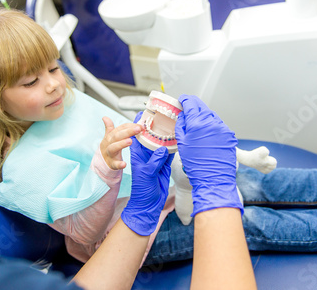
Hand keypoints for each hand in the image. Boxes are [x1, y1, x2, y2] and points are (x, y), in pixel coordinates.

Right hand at [100, 116, 141, 169]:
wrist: (102, 163)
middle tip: (138, 129)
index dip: (129, 126)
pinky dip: (119, 164)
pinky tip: (124, 164)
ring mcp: (109, 154)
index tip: (140, 125)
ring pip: (113, 148)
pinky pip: (115, 164)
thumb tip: (105, 117)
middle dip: (127, 132)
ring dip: (121, 144)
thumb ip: (109, 128)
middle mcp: (109, 144)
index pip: (119, 129)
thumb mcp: (108, 138)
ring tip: (130, 141)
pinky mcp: (111, 164)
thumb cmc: (108, 148)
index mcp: (110, 137)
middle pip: (117, 136)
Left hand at [121, 112, 173, 234]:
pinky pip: (170, 151)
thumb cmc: (142, 190)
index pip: (136, 135)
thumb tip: (161, 149)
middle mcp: (147, 154)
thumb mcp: (146, 174)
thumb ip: (154, 161)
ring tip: (173, 122)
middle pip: (151, 135)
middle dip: (156, 125)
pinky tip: (179, 137)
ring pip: (161, 142)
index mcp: (138, 154)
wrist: (149, 204)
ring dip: (166, 134)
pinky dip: (174, 145)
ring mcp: (156, 158)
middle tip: (164, 114)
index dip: (139, 123)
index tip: (145, 111)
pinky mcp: (165, 164)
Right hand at [175, 95, 241, 215]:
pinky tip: (206, 134)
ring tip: (196, 123)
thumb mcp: (182, 144)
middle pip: (202, 107)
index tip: (182, 100)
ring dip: (204, 116)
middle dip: (194, 106)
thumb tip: (183, 115)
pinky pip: (219, 125)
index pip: (191, 103)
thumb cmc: (195, 164)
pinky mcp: (230, 135)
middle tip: (187, 109)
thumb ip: (181, 126)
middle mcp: (212, 122)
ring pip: (211, 116)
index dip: (185, 100)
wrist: (214, 179)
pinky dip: (212, 126)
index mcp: (198, 123)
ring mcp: (223, 128)